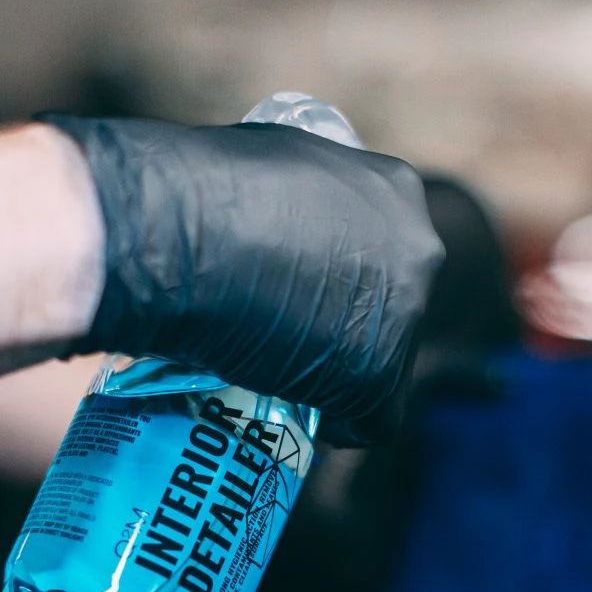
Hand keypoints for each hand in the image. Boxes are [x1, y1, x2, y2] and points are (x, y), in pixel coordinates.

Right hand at [45, 116, 443, 444]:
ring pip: (383, 361)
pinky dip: (336, 425)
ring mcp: (403, 313)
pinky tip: (298, 419)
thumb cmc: (198, 194)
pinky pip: (370, 419)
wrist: (176, 240)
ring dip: (338, 373)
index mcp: (390, 186)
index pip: (382, 245)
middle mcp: (415, 244)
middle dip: (348, 323)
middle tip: (294, 339)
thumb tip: (266, 222)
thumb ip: (293, 198)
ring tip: (285, 382)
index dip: (340, 275)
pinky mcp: (377, 375)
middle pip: (393, 304)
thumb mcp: (266, 166)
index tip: (303, 292)